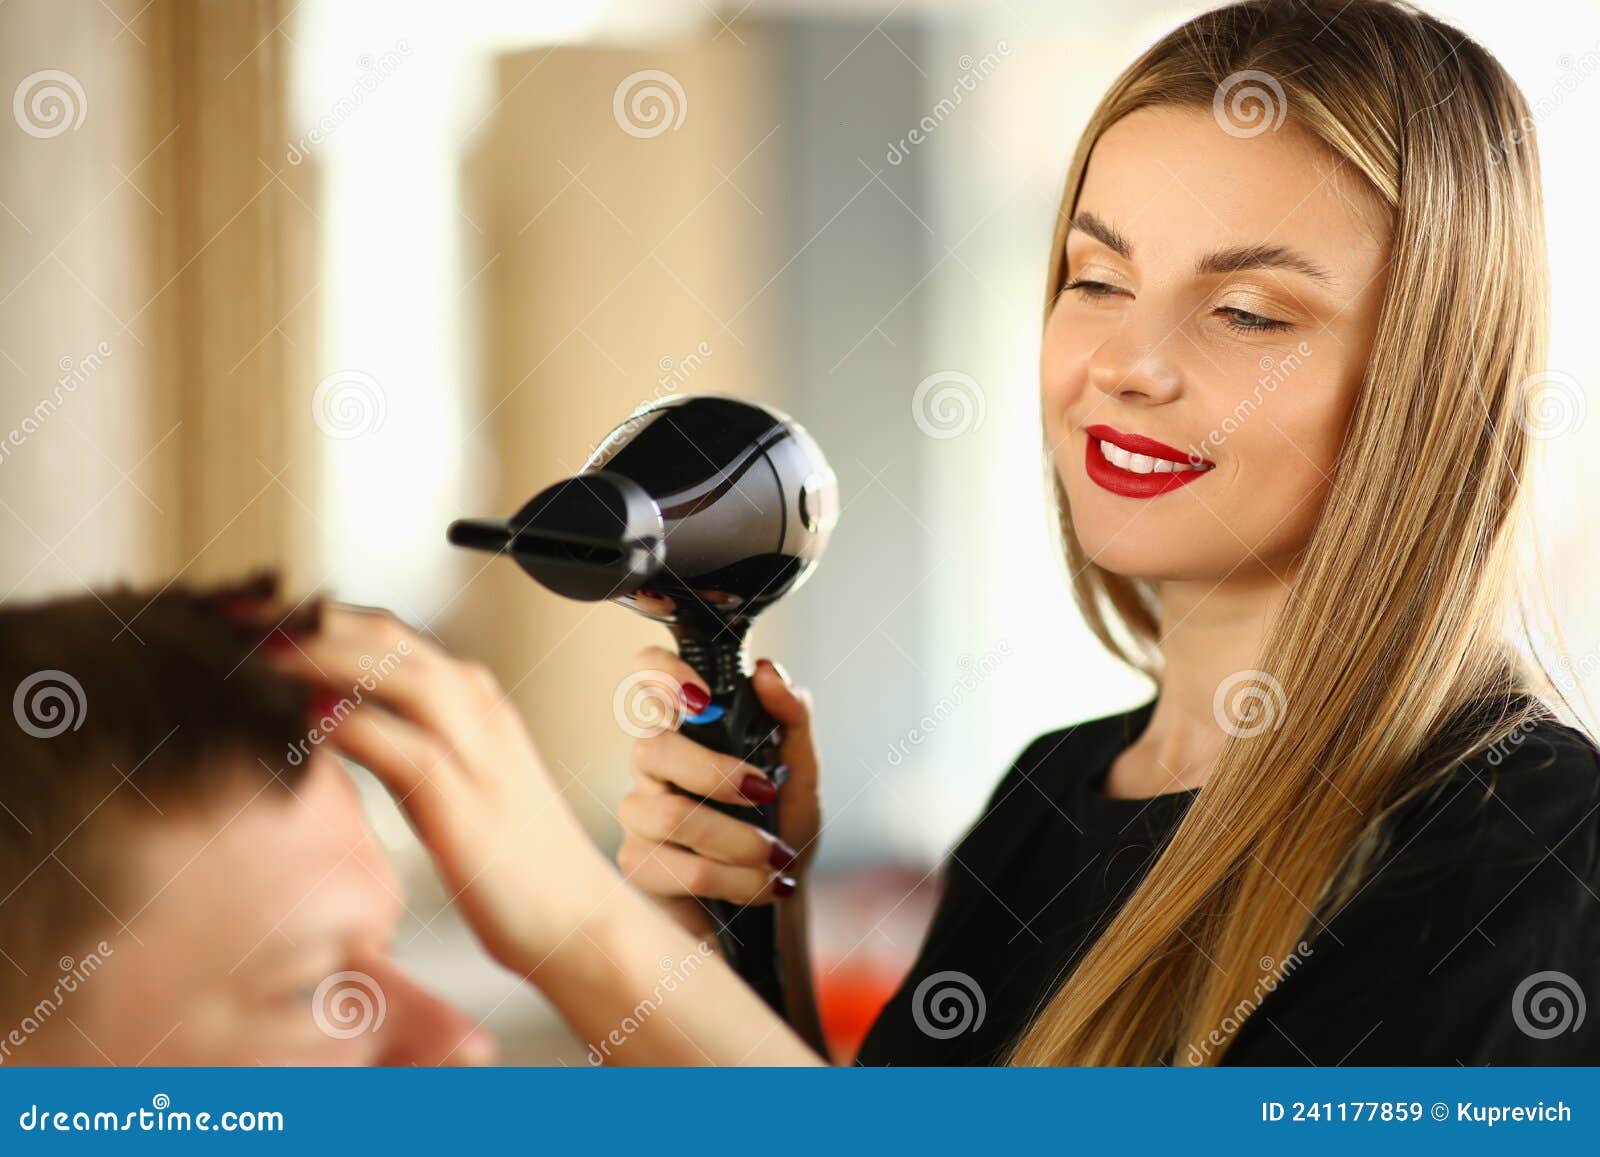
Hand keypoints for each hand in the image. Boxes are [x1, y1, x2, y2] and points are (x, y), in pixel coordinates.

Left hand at [264, 603, 613, 974]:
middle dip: (306, 623)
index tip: (248, 619)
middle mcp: (480, 710)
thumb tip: (324, 723)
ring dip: (322, 658)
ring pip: (397, 674)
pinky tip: (302, 722)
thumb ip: (403, 744)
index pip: (386, 635)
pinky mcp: (468, 803)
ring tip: (253, 657)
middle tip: (232, 622)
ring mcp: (479, 752)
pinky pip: (403, 747)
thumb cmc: (512, 864)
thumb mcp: (454, 784)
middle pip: (386, 638)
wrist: (578, 920)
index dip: (314, 619)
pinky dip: (351, 725)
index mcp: (476, 701)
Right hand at [615, 646, 820, 939]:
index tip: (701, 696)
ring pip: (672, 816)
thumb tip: (769, 673)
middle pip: (654, 748)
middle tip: (766, 793)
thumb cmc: (781, 822)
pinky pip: (685, 869)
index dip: (661, 672)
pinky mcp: (639, 866)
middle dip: (718, 774)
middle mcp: (652, 764)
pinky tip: (764, 886)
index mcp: (687, 727)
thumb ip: (791, 718)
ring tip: (777, 857)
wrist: (780, 896)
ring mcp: (639, 814)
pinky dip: (738, 880)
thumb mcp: (801, 769)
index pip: (648, 675)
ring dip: (740, 841)